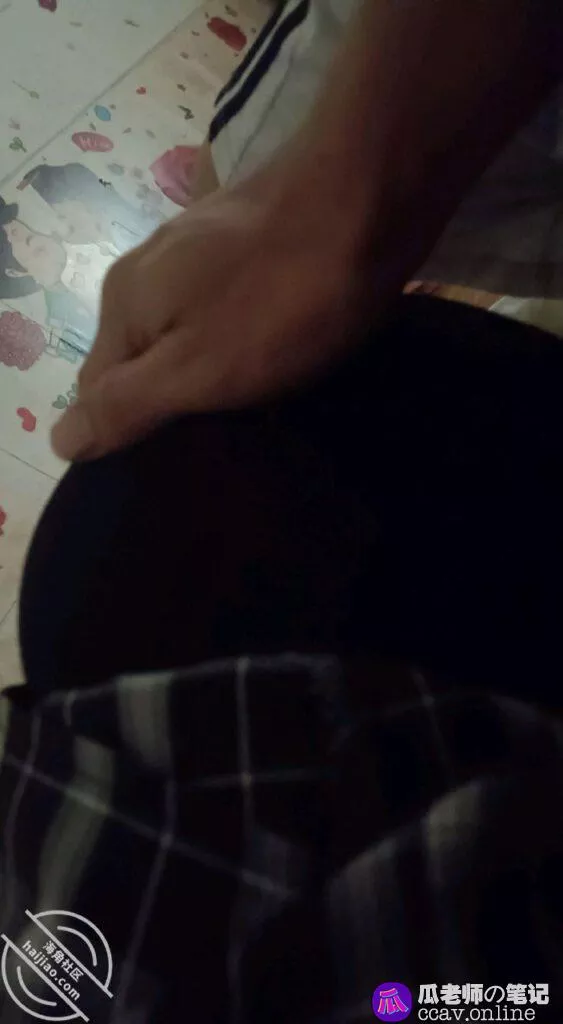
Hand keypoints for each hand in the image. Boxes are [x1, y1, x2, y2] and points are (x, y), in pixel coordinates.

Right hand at [51, 161, 372, 461]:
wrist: (368, 195)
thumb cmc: (282, 297)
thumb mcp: (196, 369)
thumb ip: (125, 404)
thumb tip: (61, 441)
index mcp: (123, 304)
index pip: (96, 392)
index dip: (132, 431)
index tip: (185, 454)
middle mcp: (146, 269)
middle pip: (140, 359)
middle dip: (174, 399)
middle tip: (229, 433)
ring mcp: (195, 247)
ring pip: (184, 330)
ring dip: (212, 367)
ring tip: (261, 397)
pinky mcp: (242, 238)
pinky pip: (223, 305)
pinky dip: (243, 333)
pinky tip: (281, 346)